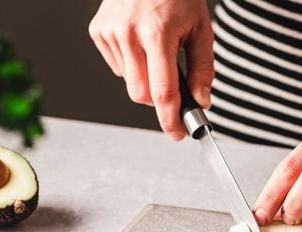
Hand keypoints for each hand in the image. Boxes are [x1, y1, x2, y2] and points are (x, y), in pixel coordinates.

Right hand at [88, 0, 213, 139]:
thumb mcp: (201, 29)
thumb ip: (203, 69)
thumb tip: (201, 101)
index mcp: (158, 33)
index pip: (162, 92)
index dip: (170, 119)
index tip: (177, 133)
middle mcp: (129, 33)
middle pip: (141, 95)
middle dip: (159, 100)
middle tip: (174, 90)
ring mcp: (110, 32)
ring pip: (129, 83)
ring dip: (145, 79)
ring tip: (156, 51)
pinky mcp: (98, 31)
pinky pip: (118, 67)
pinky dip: (131, 65)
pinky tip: (139, 43)